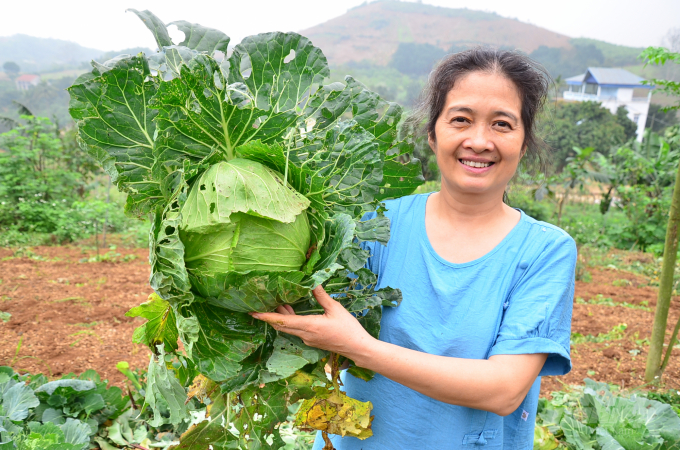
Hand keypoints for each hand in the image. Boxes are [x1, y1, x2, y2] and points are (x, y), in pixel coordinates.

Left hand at [249, 286, 374, 359]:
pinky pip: (296, 331)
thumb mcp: (335, 308)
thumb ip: (321, 296)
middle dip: (270, 316)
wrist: (357, 348)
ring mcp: (308, 339)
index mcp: (309, 325)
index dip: (267, 317)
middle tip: (259, 305)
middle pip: (281, 326)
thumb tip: (312, 282)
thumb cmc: (348, 328)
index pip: (283, 321)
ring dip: (281, 318)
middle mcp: (305, 334)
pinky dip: (290, 321)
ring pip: (288, 328)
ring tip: (276, 304)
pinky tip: (292, 312)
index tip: (253, 313)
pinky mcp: (312, 341)